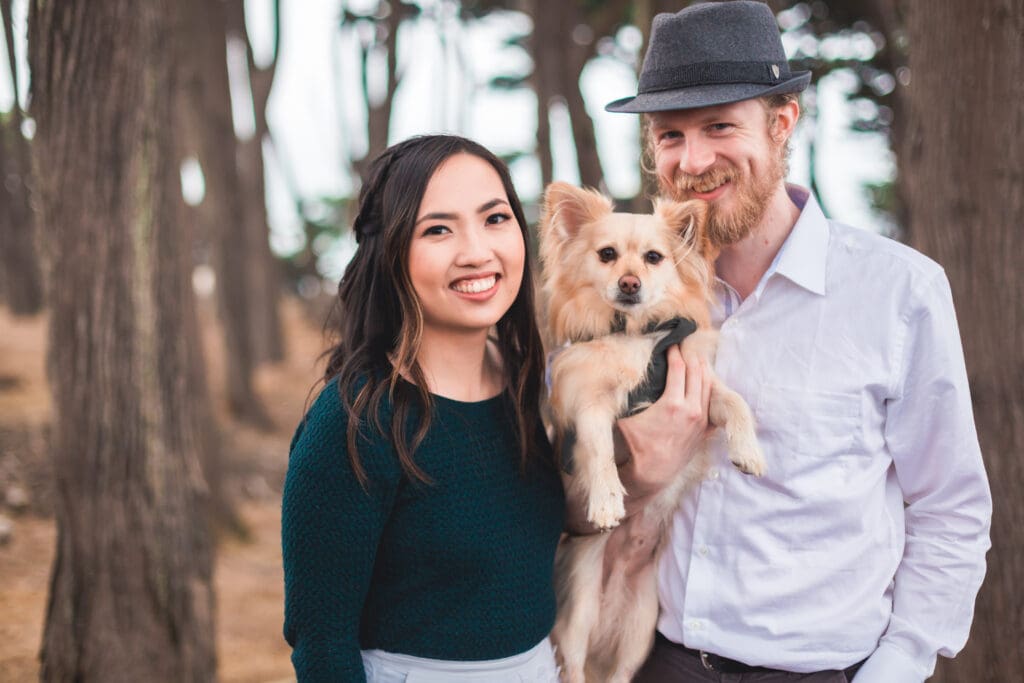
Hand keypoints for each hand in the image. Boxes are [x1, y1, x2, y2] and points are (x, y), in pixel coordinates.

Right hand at [616, 344, 710, 505]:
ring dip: (703, 370)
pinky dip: (708, 389)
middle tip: (685, 346)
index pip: (678, 369)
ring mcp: (700, 420)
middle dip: (691, 356)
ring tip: (697, 359)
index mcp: (673, 404)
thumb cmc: (635, 446)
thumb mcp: (625, 419)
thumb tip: (611, 380)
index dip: (675, 353)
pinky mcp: (703, 430)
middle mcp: (691, 410)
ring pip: (708, 386)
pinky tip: (705, 382)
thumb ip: (624, 398)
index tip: (671, 344)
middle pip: (697, 373)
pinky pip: (711, 403)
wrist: (651, 473)